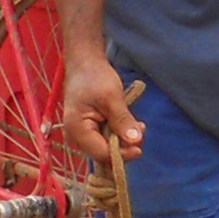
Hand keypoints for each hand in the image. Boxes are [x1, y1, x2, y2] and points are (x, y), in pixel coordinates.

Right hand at [58, 51, 143, 169]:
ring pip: (107, 147)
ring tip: (139, 125)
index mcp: (76, 130)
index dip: (122, 154)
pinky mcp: (90, 130)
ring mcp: (82, 134)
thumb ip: (122, 120)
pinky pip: (107, 139)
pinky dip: (120, 134)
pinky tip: (130, 123)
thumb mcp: (111, 97)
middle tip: (142, 130)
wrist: (85, 63)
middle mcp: (76, 137)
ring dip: (124, 139)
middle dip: (124, 146)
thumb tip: (135, 141)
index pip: (101, 153)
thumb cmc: (94, 77)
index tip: (140, 146)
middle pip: (104, 154)